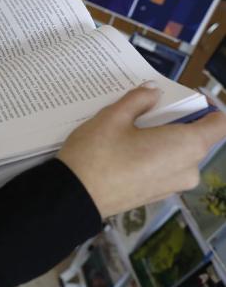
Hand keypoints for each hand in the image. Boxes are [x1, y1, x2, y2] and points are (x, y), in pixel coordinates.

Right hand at [57, 84, 225, 218]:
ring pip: (179, 154)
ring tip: (130, 133)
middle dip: (177, 122)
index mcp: (187, 145)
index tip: (181, 101)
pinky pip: (166, 169)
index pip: (221, 123)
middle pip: (197, 138)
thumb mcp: (113, 116)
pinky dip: (153, 156)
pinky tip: (125, 152)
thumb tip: (153, 91)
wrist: (75, 195)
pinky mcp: (157, 195)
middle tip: (145, 113)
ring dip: (163, 140)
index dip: (207, 107)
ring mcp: (173, 186)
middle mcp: (189, 169)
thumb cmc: (97, 154)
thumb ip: (138, 99)